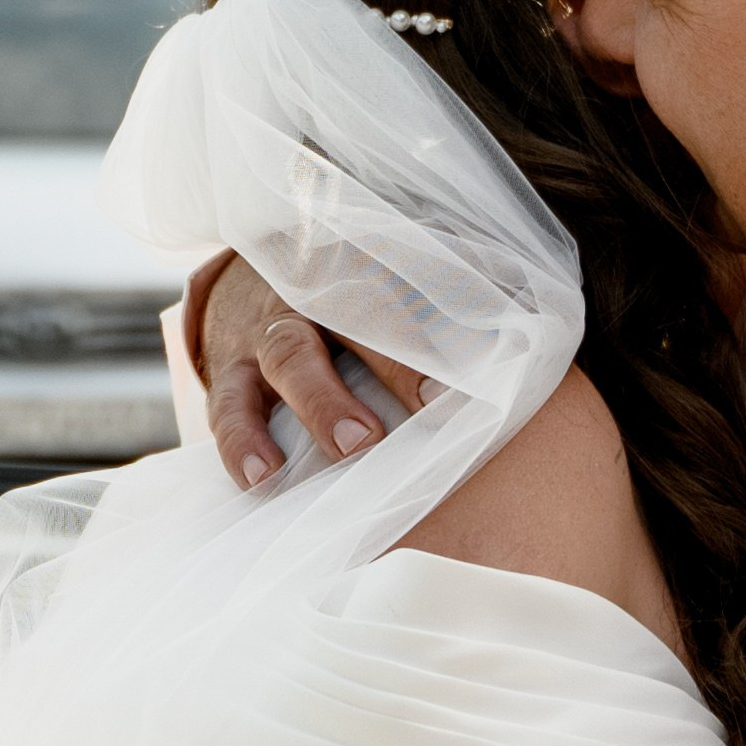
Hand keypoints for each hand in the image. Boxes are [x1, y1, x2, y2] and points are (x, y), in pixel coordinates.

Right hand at [184, 253, 428, 489]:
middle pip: (342, 323)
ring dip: (313, 406)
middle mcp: (313, 293)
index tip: (449, 393)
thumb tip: (518, 325)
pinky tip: (260, 478)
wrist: (240, 277)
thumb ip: (440, 293)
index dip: (422, 342)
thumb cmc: (336, 289)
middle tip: (381, 433)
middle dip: (381, 368)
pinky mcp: (227, 371)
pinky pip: (227, 407)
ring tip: (342, 451)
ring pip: (287, 360)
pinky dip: (240, 444)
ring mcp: (266, 332)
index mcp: (358, 267)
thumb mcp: (378, 273)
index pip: (397, 296)